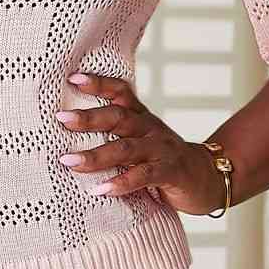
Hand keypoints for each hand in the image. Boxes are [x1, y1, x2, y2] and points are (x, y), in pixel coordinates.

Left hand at [55, 72, 227, 215]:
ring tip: (70, 161)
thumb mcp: (141, 141)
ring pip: (126, 148)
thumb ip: (116, 136)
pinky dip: (122, 182)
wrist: (207, 178)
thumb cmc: (163, 161)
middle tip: (61, 119)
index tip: (73, 78)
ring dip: (96, 156)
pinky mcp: (171, 172)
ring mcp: (162, 149)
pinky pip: (144, 175)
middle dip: (88, 118)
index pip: (121, 92)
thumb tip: (71, 133)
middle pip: (118, 118)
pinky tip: (101, 190)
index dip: (99, 83)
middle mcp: (150, 128)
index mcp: (142, 117)